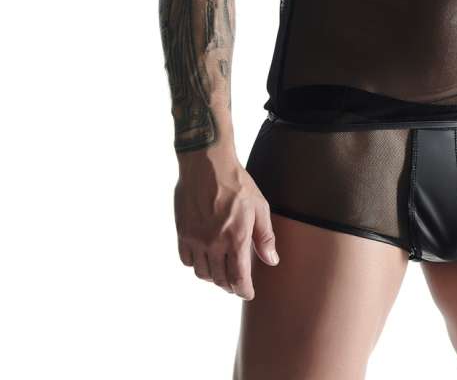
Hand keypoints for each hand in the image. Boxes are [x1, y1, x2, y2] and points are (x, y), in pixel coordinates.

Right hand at [174, 149, 278, 299]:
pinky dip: (195, 264)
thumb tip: (271, 261)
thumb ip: (265, 237)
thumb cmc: (237, 183)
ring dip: (213, 277)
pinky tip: (203, 258)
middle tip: (236, 284)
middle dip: (230, 285)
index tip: (248, 293)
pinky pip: (186, 260)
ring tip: (221, 272)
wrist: (207, 164)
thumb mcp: (260, 207)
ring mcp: (196, 239)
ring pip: (202, 273)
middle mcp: (214, 243)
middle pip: (220, 279)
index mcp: (236, 238)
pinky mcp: (182, 232)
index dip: (243, 290)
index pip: (238, 278)